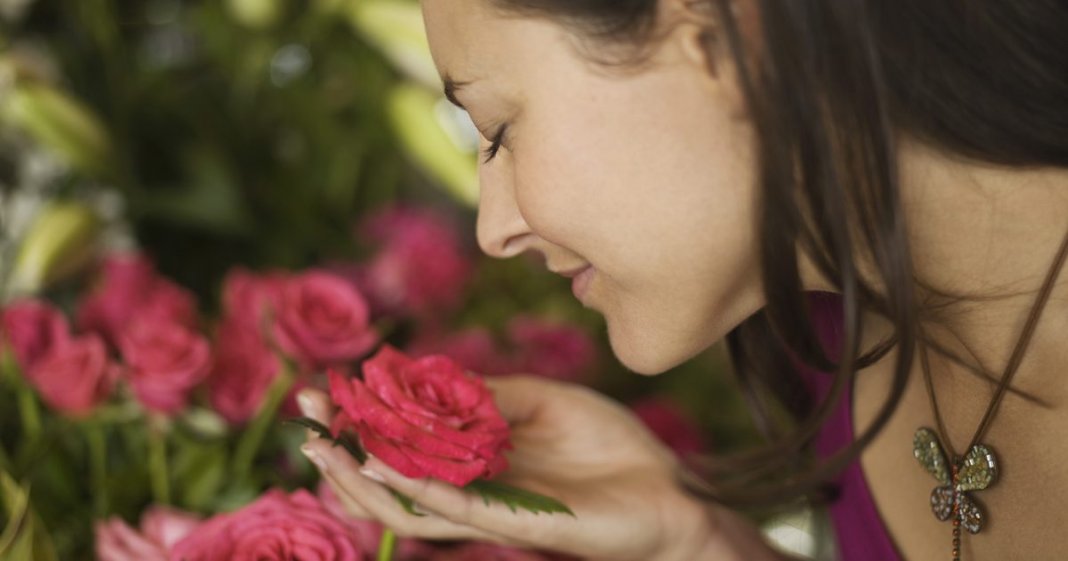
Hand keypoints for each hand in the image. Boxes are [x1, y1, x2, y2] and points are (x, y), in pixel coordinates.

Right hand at [298, 375, 732, 560]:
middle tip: (305, 418)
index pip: (403, 442)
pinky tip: (385, 468)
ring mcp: (492, 510)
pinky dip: (417, 490)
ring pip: (409, 506)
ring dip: (363, 480)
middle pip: (391, 479)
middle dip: (343, 451)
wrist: (667, 488)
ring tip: (325, 451)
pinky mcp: (519, 525)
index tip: (322, 388)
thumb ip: (486, 393)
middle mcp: (472, 487)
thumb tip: (427, 375)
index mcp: (475, 457)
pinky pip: (457, 509)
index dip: (360, 419)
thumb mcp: (542, 400)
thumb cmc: (608, 443)